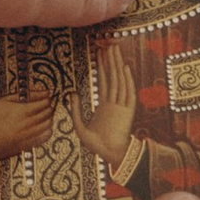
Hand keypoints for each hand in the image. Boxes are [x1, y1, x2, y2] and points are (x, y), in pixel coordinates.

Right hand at [0, 91, 58, 166]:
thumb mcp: (3, 101)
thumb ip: (24, 95)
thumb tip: (43, 92)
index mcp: (22, 111)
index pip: (44, 103)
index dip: (47, 99)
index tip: (45, 97)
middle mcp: (28, 124)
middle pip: (48, 113)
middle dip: (49, 107)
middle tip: (45, 104)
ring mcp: (29, 135)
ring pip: (49, 124)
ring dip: (49, 117)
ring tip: (43, 114)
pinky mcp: (30, 144)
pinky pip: (46, 136)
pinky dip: (48, 129)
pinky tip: (42, 126)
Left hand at [72, 37, 137, 166]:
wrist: (109, 155)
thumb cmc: (96, 145)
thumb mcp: (80, 127)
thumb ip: (74, 111)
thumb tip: (71, 94)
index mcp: (105, 105)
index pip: (104, 81)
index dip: (102, 67)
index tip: (101, 53)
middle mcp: (114, 103)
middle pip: (113, 77)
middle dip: (110, 60)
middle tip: (109, 44)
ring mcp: (121, 105)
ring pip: (119, 81)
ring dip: (117, 65)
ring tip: (114, 50)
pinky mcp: (128, 111)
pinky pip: (128, 93)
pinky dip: (127, 80)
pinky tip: (124, 68)